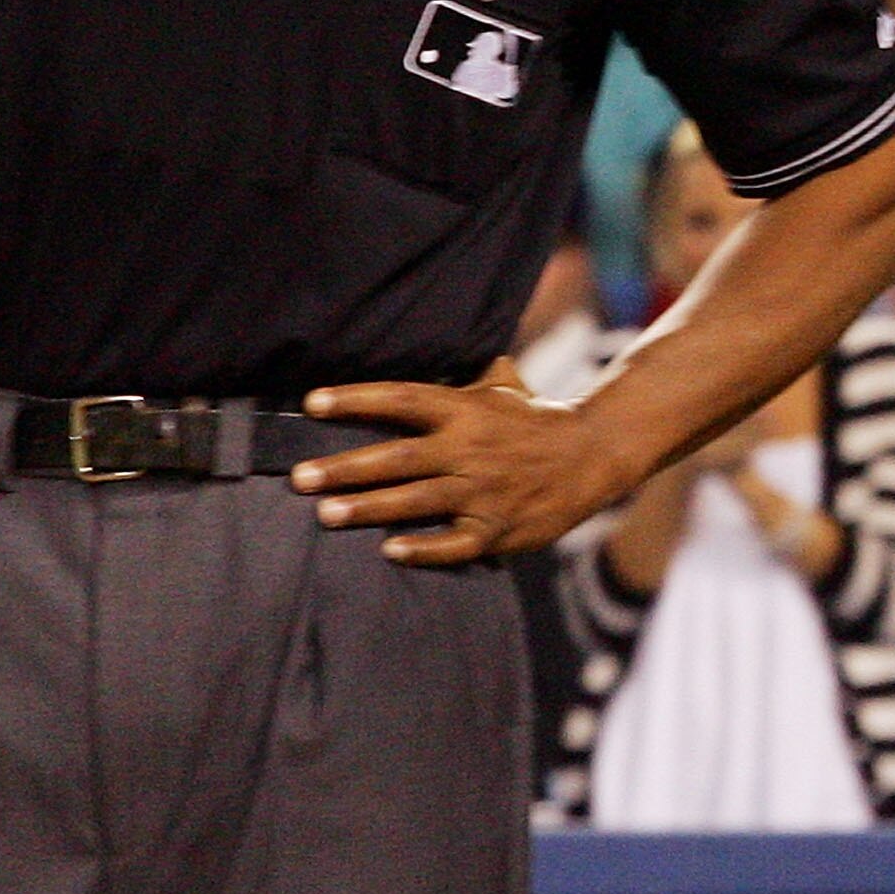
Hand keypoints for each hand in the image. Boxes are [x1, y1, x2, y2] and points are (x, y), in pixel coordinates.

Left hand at [294, 357, 638, 563]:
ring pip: (415, 501)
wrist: (593, 454)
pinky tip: (390, 551)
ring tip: (325, 514)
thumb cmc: (538, 418)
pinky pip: (454, 543)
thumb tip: (441, 342)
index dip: (356, 400)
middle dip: (344, 468)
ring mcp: (482, 492)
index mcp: (465, 410)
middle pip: (396, 458)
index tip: (312, 402)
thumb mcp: (504, 386)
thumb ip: (465, 374)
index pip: (401, 399)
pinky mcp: (498, 528)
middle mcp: (468, 449)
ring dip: (367, 508)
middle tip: (301, 477)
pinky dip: (423, 548)